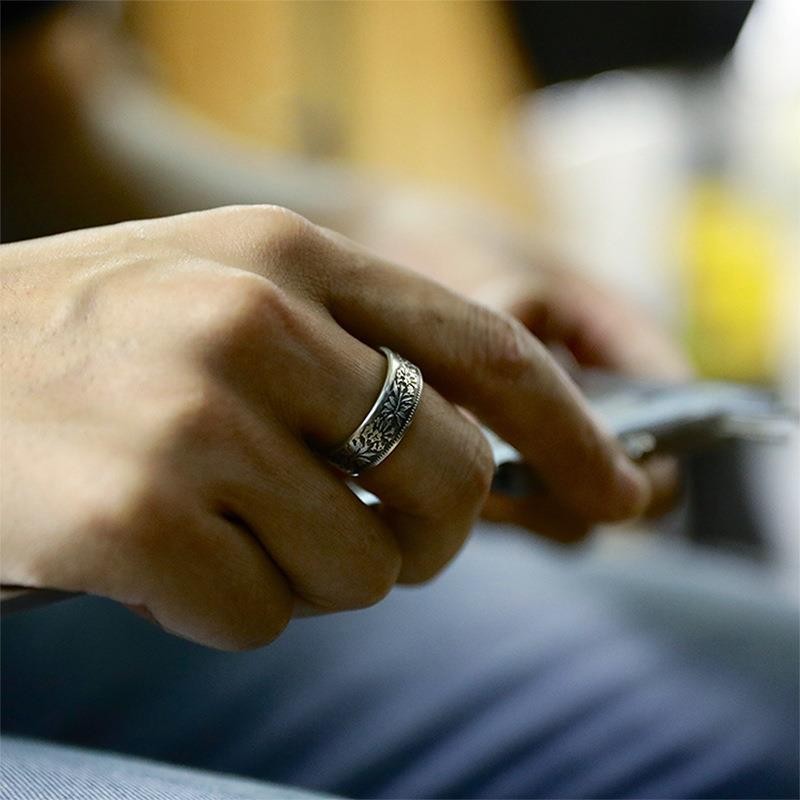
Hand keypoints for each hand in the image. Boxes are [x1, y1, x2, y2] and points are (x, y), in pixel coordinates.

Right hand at [1, 206, 648, 648]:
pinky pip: (262, 617)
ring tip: (232, 530)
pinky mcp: (132, 518)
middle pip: (446, 478)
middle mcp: (251, 321)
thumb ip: (350, 360)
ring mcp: (191, 417)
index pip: (487, 349)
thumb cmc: (93, 341)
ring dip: (318, 577)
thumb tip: (472, 453)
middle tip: (377, 542)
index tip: (622, 491)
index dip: (573, 432)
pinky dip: (233, 610)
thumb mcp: (229, 301)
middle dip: (430, 537)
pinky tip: (163, 560)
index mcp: (290, 253)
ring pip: (359, 568)